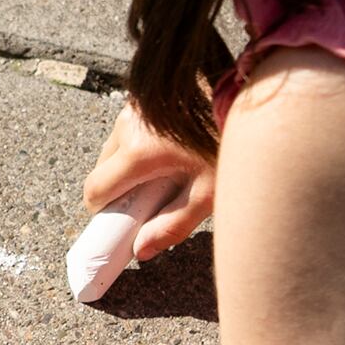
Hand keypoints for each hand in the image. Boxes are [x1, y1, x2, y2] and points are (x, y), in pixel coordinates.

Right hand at [83, 106, 215, 266]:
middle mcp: (128, 126)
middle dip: (118, 187)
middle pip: (102, 168)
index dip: (104, 210)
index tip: (122, 219)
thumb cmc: (228, 143)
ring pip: (114, 146)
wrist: (248, 96)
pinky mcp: (144, 95)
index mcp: (138, 153)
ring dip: (127, 163)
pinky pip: (128, 127)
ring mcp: (135, 106)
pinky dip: (138, 143)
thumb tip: (142, 250)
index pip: (95, 190)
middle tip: (149, 198)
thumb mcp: (207, 193)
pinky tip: (168, 148)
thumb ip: (172, 225)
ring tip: (164, 170)